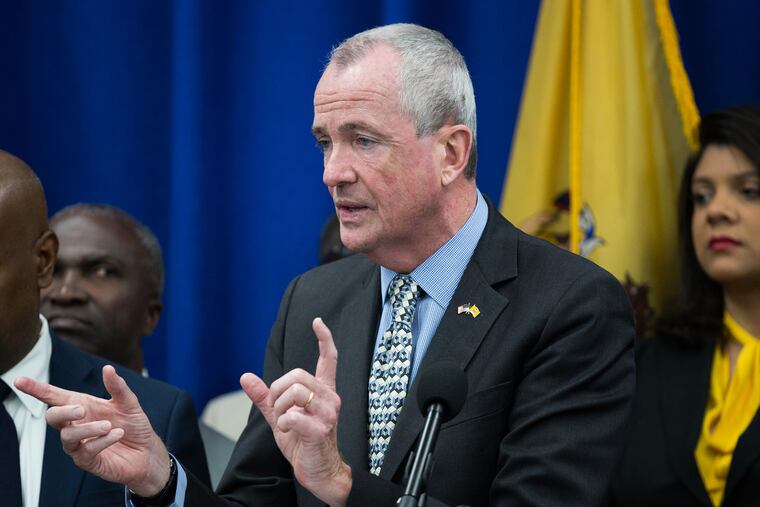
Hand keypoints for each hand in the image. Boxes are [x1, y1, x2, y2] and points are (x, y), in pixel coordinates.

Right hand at [14, 365, 170, 495]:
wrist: (147, 452)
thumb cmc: (134, 425)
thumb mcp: (129, 403)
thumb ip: (117, 387)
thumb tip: (107, 369)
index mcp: (82, 406)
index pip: (54, 397)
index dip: (36, 389)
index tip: (19, 381)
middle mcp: (76, 425)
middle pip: (52, 417)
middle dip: (64, 412)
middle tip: (82, 409)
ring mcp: (79, 444)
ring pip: (67, 436)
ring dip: (88, 429)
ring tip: (108, 425)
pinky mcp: (86, 461)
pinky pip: (85, 451)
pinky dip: (101, 441)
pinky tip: (117, 434)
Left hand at [241, 317, 351, 506]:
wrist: (318, 470)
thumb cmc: (303, 442)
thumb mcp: (280, 416)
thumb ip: (265, 397)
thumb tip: (245, 377)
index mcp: (323, 391)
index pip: (329, 359)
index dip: (324, 339)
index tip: (317, 322)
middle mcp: (329, 397)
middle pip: (296, 375)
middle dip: (277, 392)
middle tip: (279, 410)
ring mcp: (328, 412)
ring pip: (293, 392)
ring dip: (279, 409)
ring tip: (284, 423)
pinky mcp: (321, 428)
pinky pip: (292, 416)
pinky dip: (282, 424)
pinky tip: (288, 432)